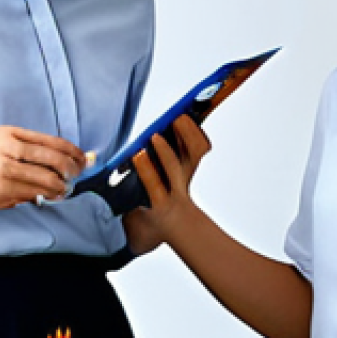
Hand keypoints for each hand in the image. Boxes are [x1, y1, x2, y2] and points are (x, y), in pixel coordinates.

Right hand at [0, 126, 85, 210]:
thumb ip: (26, 149)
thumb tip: (59, 161)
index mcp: (10, 133)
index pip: (52, 141)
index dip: (73, 152)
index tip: (83, 159)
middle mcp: (10, 147)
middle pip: (55, 159)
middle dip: (72, 170)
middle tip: (75, 177)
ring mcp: (6, 168)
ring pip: (48, 179)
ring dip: (60, 187)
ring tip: (63, 190)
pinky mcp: (1, 188)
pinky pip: (33, 194)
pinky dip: (45, 196)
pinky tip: (48, 197)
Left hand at [122, 115, 211, 255]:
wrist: (154, 232)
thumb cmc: (154, 200)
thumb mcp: (159, 173)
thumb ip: (155, 154)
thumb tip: (148, 127)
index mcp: (184, 166)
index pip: (198, 143)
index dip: (197, 125)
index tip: (190, 106)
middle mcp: (182, 177)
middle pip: (196, 150)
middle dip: (190, 131)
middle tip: (179, 116)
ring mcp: (172, 191)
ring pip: (178, 165)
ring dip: (168, 150)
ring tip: (155, 136)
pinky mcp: (158, 204)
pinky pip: (154, 183)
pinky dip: (147, 168)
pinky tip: (138, 156)